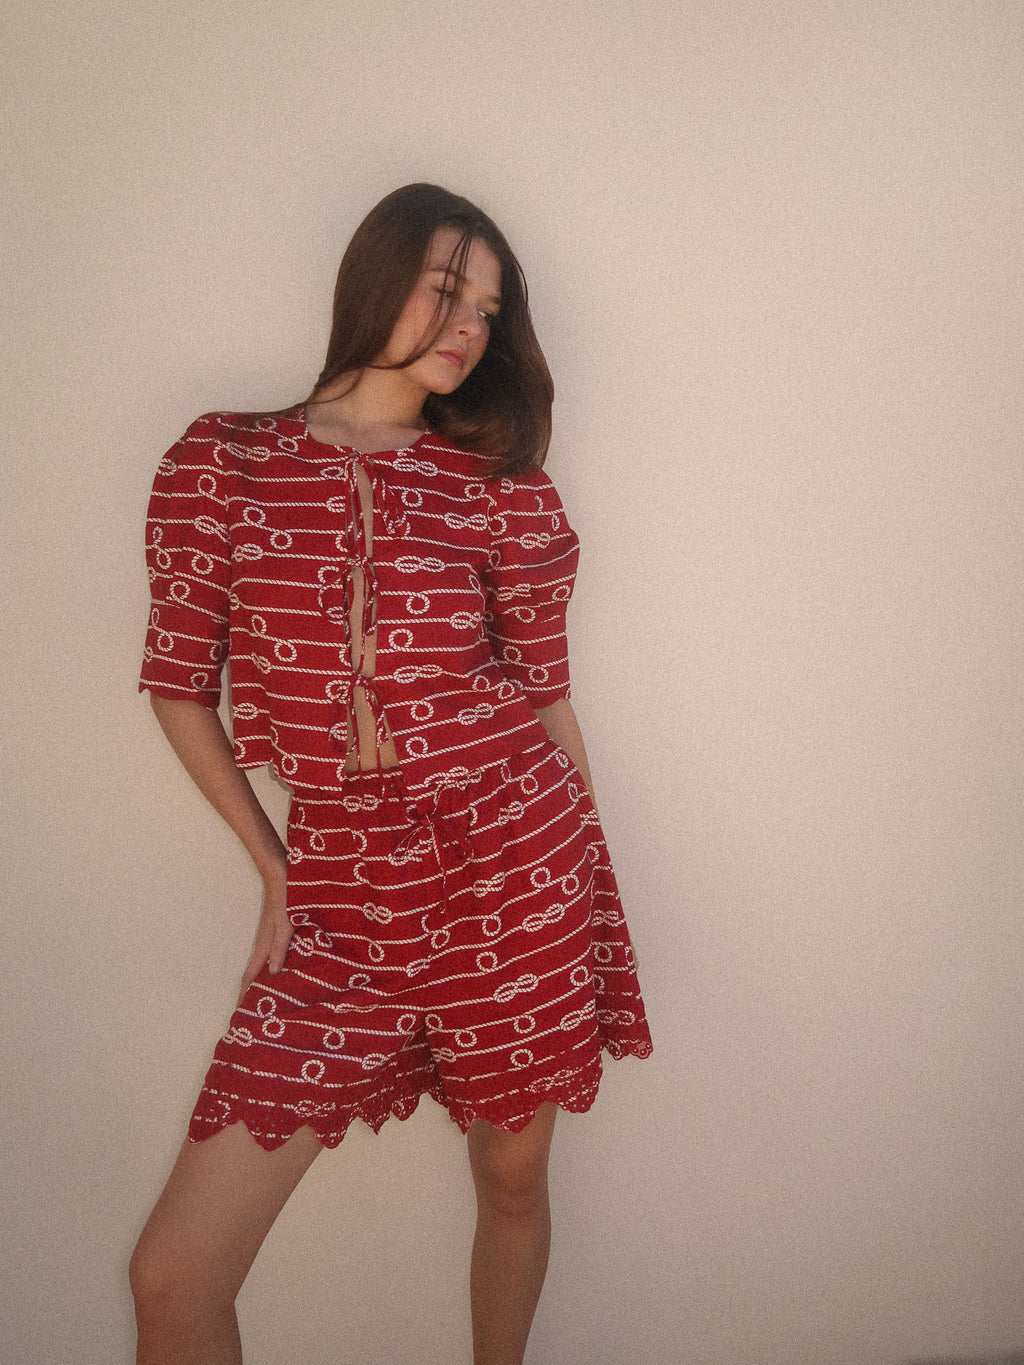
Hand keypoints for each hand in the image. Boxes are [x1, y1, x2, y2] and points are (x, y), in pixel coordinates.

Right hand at [237, 866, 291, 1004]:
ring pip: (263, 963)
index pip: (250, 975)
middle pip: (254, 972)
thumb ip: (280, 947)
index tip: (239, 1013)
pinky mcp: (276, 927)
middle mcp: (264, 941)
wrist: (281, 872)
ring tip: (263, 996)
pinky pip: (271, 952)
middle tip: (250, 1012)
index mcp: (265, 944)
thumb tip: (271, 973)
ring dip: (261, 980)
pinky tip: (280, 968)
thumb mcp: (287, 924)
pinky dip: (271, 965)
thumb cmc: (287, 897)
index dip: (245, 994)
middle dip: (251, 992)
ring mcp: (269, 934)